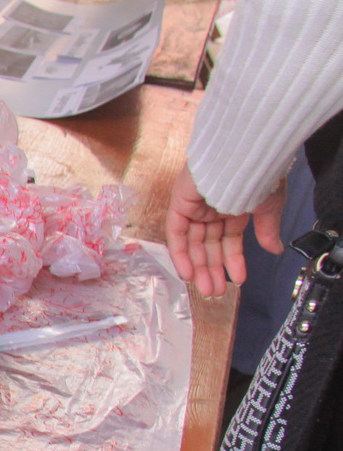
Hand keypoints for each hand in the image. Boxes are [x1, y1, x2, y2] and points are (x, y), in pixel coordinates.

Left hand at [164, 166, 283, 297]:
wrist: (243, 158)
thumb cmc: (259, 175)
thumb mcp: (268, 207)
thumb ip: (267, 230)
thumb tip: (274, 249)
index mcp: (234, 207)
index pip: (230, 240)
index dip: (233, 261)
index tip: (239, 280)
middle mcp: (212, 208)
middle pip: (209, 245)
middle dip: (213, 270)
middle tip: (215, 292)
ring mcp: (194, 206)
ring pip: (193, 243)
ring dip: (198, 268)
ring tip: (206, 289)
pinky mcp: (180, 204)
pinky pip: (176, 234)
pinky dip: (181, 254)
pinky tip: (189, 273)